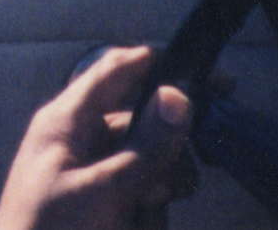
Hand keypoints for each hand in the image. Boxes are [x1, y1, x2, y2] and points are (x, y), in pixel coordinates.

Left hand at [0, 45, 196, 229]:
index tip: (212, 75)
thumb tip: (177, 96)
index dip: (162, 64)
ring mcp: (89, 169)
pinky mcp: (100, 199)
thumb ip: (145, 147)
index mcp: (65, 120)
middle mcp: (77, 136)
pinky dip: (151, 197)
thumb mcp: (103, 191)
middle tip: (170, 174)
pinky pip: (139, 184)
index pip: (116, 70)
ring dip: (162, 176)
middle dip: (167, 141)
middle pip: (140, 116)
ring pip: (146, 154)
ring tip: (151, 203)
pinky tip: (147, 213)